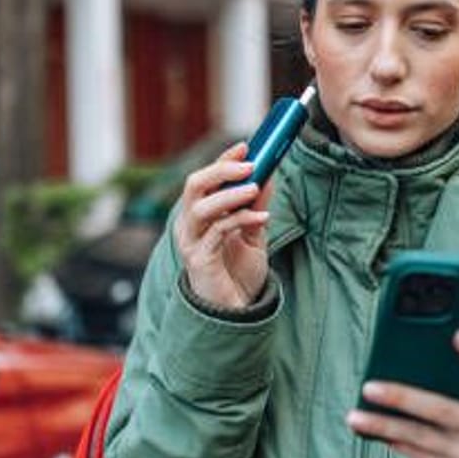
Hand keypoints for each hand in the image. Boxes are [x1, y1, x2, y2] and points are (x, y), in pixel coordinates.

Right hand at [174, 142, 273, 309]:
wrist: (236, 311)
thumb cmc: (238, 272)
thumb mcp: (253, 233)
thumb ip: (256, 206)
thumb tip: (269, 174)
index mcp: (199, 214)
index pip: (205, 178)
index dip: (223, 160)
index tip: (246, 146)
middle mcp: (189, 225)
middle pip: (194, 186)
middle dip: (221, 170)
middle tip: (250, 164)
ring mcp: (191, 242)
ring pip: (200, 207)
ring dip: (229, 194)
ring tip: (255, 188)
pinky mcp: (199, 260)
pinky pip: (216, 233)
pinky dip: (240, 220)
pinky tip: (261, 218)